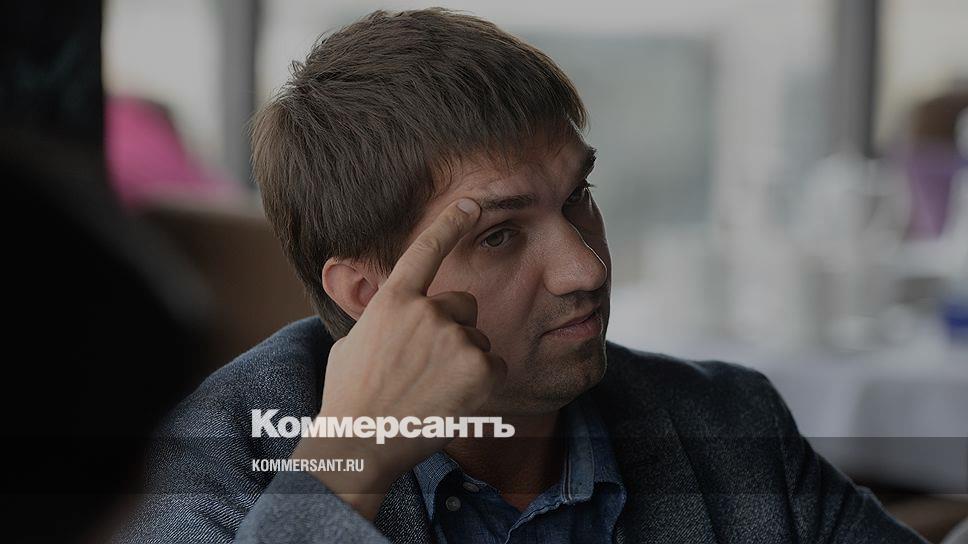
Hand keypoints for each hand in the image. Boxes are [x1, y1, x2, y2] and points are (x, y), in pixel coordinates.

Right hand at [292, 197, 506, 519]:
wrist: (360, 444)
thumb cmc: (349, 398)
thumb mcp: (355, 342)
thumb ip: (385, 318)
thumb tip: (396, 312)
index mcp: (392, 301)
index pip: (427, 250)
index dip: (452, 222)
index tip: (474, 201)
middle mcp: (427, 311)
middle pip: (464, 304)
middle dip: (453, 328)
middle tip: (426, 366)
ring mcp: (455, 339)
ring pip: (477, 338)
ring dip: (465, 359)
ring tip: (432, 390)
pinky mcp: (480, 368)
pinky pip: (494, 366)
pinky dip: (481, 384)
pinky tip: (452, 402)